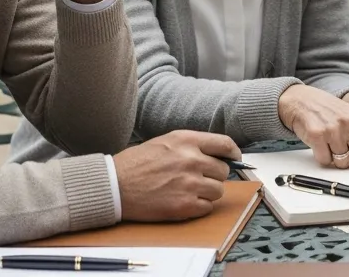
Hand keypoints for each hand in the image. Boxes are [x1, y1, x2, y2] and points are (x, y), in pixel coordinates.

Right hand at [113, 130, 237, 221]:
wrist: (114, 185)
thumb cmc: (136, 164)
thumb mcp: (165, 142)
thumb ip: (191, 145)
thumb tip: (216, 154)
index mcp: (186, 141)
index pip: (225, 144)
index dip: (233, 153)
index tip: (234, 158)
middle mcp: (191, 160)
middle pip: (223, 170)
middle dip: (214, 175)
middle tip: (199, 178)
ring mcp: (189, 183)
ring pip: (218, 191)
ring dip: (208, 192)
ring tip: (188, 190)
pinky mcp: (184, 205)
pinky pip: (207, 207)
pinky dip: (199, 207)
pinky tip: (183, 201)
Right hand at [278, 84, 348, 168]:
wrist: (303, 101)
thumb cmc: (333, 113)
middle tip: (347, 146)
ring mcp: (334, 129)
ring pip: (344, 164)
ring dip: (338, 159)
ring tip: (332, 141)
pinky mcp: (317, 136)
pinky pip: (326, 162)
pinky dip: (323, 157)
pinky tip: (321, 143)